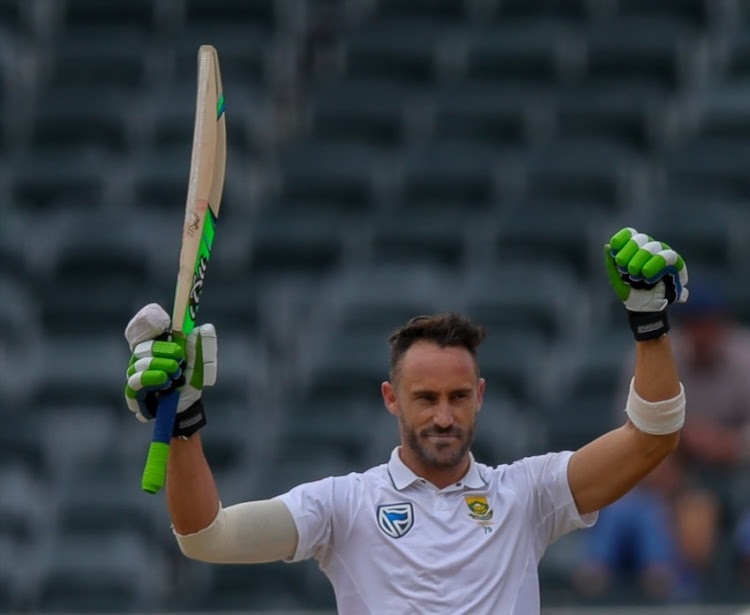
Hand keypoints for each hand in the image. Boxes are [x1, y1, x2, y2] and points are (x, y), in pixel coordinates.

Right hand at [123, 303, 216, 436]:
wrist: (189, 405)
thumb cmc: (191, 378)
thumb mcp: (201, 360)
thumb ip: (203, 344)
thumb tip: (205, 328)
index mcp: (154, 346)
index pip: (141, 328)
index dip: (146, 322)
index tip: (162, 323)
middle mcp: (140, 359)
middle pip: (143, 347)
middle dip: (163, 351)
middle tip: (179, 357)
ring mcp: (134, 376)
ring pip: (139, 365)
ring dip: (161, 367)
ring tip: (176, 374)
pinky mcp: (133, 395)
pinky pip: (135, 384)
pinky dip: (153, 380)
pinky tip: (167, 383)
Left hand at [606, 227, 688, 339]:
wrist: (644, 308)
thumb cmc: (630, 291)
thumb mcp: (616, 279)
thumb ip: (611, 263)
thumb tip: (607, 245)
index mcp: (634, 249)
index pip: (629, 234)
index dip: (621, 239)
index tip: (614, 250)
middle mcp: (649, 247)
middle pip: (640, 238)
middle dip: (629, 254)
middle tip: (625, 270)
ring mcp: (663, 253)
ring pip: (652, 247)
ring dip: (641, 260)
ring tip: (636, 276)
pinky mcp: (676, 263)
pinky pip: (667, 256)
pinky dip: (655, 266)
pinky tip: (647, 276)